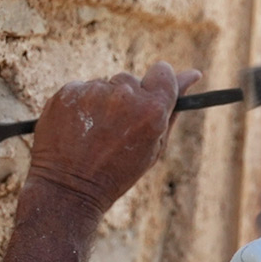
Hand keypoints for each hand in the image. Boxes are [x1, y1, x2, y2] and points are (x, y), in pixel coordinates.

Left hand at [26, 62, 201, 220]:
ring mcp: (93, 92)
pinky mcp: (67, 93)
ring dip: (100, 102)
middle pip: (130, 80)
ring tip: (93, 133)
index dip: (157, 83)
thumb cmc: (117, 172)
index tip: (150, 93)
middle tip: (115, 127)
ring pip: (103, 85)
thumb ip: (173, 108)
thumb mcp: (154, 146)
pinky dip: (79, 104)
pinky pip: (80, 89)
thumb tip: (192, 74)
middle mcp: (124, 96)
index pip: (163, 71)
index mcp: (152, 109)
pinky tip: (76, 128)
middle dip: (126, 98)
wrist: (69, 190)